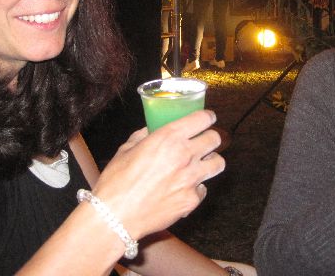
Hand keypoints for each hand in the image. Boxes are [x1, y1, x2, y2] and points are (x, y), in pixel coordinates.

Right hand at [92, 110, 224, 239]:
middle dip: (210, 138)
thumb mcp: (126, 149)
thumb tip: (150, 130)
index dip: (207, 117)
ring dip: (210, 161)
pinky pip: (203, 189)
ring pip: (218, 163)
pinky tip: (184, 188)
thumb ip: (143, 135)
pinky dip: (197, 187)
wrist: (116, 216)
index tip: (207, 118)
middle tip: (203, 141)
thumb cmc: (117, 181)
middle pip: (215, 139)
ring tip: (200, 164)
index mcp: (169, 137)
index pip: (203, 119)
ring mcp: (191, 179)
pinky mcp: (192, 200)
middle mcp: (185, 155)